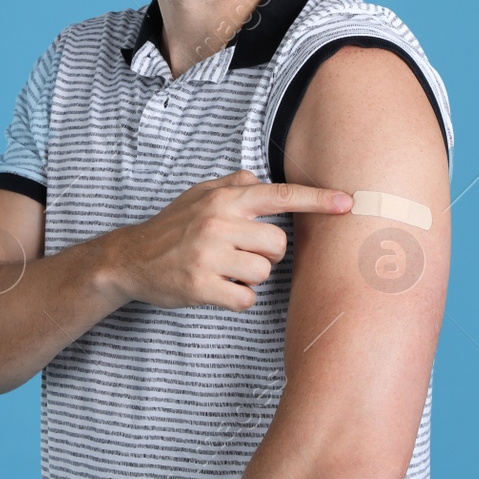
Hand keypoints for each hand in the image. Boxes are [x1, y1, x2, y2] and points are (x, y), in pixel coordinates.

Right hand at [107, 170, 352, 311]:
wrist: (130, 258)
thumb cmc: (173, 226)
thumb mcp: (200, 194)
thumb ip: (234, 185)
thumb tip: (262, 179)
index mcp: (223, 199)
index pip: (279, 195)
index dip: (317, 199)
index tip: (348, 203)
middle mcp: (217, 223)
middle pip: (279, 244)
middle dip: (268, 253)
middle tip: (241, 252)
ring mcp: (208, 256)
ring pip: (264, 273)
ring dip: (251, 277)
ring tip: (226, 270)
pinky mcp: (200, 287)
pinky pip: (245, 299)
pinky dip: (239, 298)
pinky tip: (220, 289)